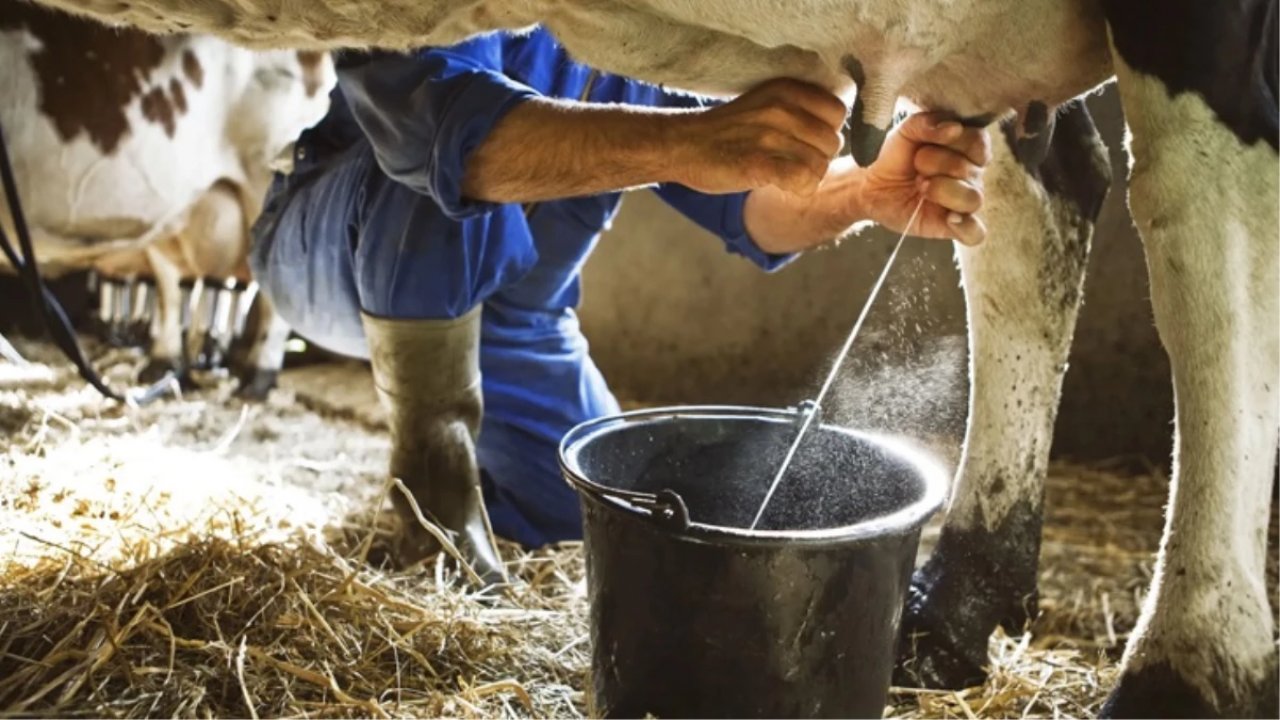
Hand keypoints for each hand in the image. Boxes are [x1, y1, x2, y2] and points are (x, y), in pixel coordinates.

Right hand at [670, 79, 846, 196]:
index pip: (837, 113)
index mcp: (786, 90)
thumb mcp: (764, 104)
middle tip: (790, 163)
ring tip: (782, 174)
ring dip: (807, 177)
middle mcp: (781, 108)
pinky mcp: (759, 163)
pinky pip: (805, 181)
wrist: (681, 145)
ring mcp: (770, 135)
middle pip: (832, 142)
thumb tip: (836, 134)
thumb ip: (799, 110)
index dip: (826, 133)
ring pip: (820, 165)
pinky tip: (781, 186)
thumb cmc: (726, 131)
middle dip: (817, 158)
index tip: (805, 143)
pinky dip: (799, 189)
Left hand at [859, 112, 990, 244]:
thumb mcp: (905, 131)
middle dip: (935, 165)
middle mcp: (972, 174)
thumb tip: (954, 128)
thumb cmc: (896, 156)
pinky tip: (949, 218)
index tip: (925, 145)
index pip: (978, 142)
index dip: (952, 143)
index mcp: (968, 147)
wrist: (873, 185)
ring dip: (943, 191)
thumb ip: (927, 123)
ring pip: (974, 199)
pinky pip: (975, 232)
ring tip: (921, 187)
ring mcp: (965, 201)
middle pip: (970, 170)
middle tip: (916, 168)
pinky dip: (966, 226)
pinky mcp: (954, 226)